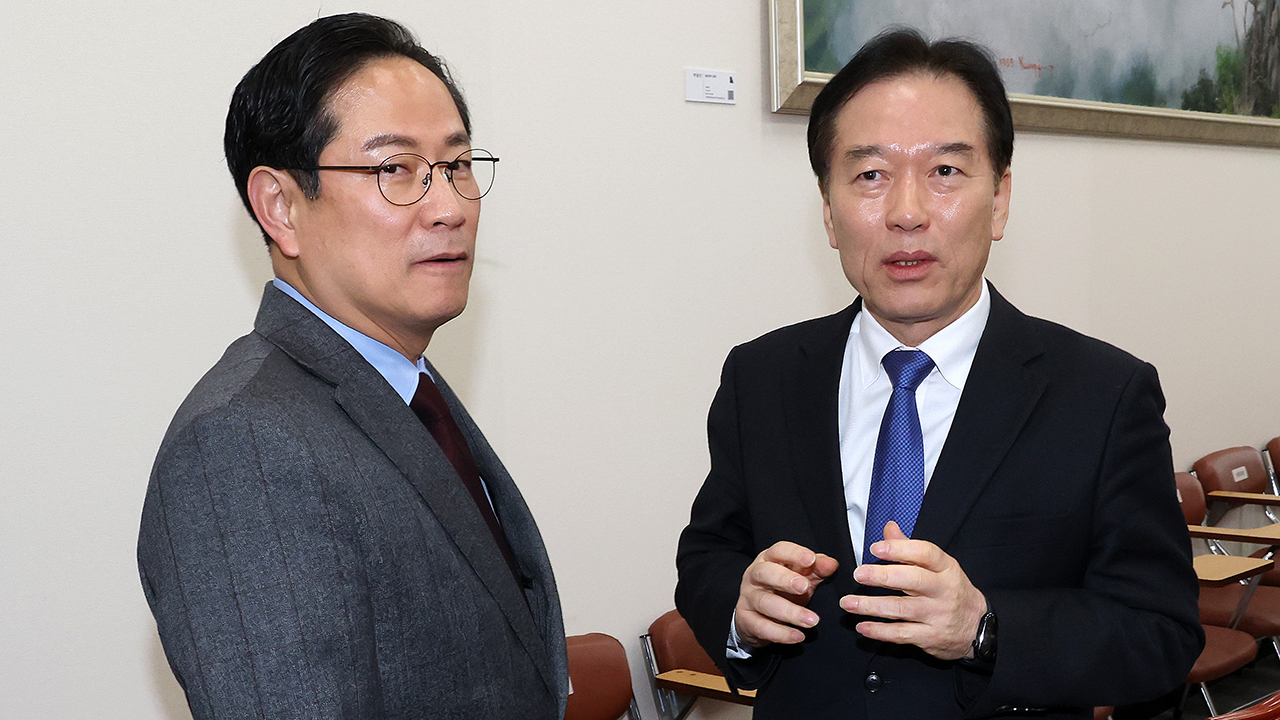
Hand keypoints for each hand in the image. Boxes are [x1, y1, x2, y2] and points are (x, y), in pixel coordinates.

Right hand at [734, 541, 838, 647]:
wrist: (757, 616)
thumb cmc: (782, 589)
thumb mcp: (802, 576)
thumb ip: (817, 569)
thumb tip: (832, 564)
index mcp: (769, 559)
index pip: (779, 550)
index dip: (794, 554)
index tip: (811, 560)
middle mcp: (755, 575)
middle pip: (765, 572)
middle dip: (784, 579)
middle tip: (804, 587)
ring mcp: (748, 597)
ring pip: (765, 602)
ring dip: (790, 612)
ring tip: (812, 621)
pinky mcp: (746, 620)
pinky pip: (762, 627)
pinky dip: (781, 633)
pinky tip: (798, 636)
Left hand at [840, 522, 986, 660]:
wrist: (979, 628)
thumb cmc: (951, 591)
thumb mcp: (939, 567)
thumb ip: (910, 548)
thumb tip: (888, 528)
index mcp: (946, 568)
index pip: (925, 553)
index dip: (899, 550)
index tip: (875, 548)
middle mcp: (943, 591)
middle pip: (912, 580)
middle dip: (882, 577)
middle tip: (858, 574)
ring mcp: (938, 615)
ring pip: (902, 609)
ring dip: (871, 606)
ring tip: (848, 603)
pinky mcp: (931, 637)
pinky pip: (902, 634)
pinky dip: (880, 631)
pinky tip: (863, 626)